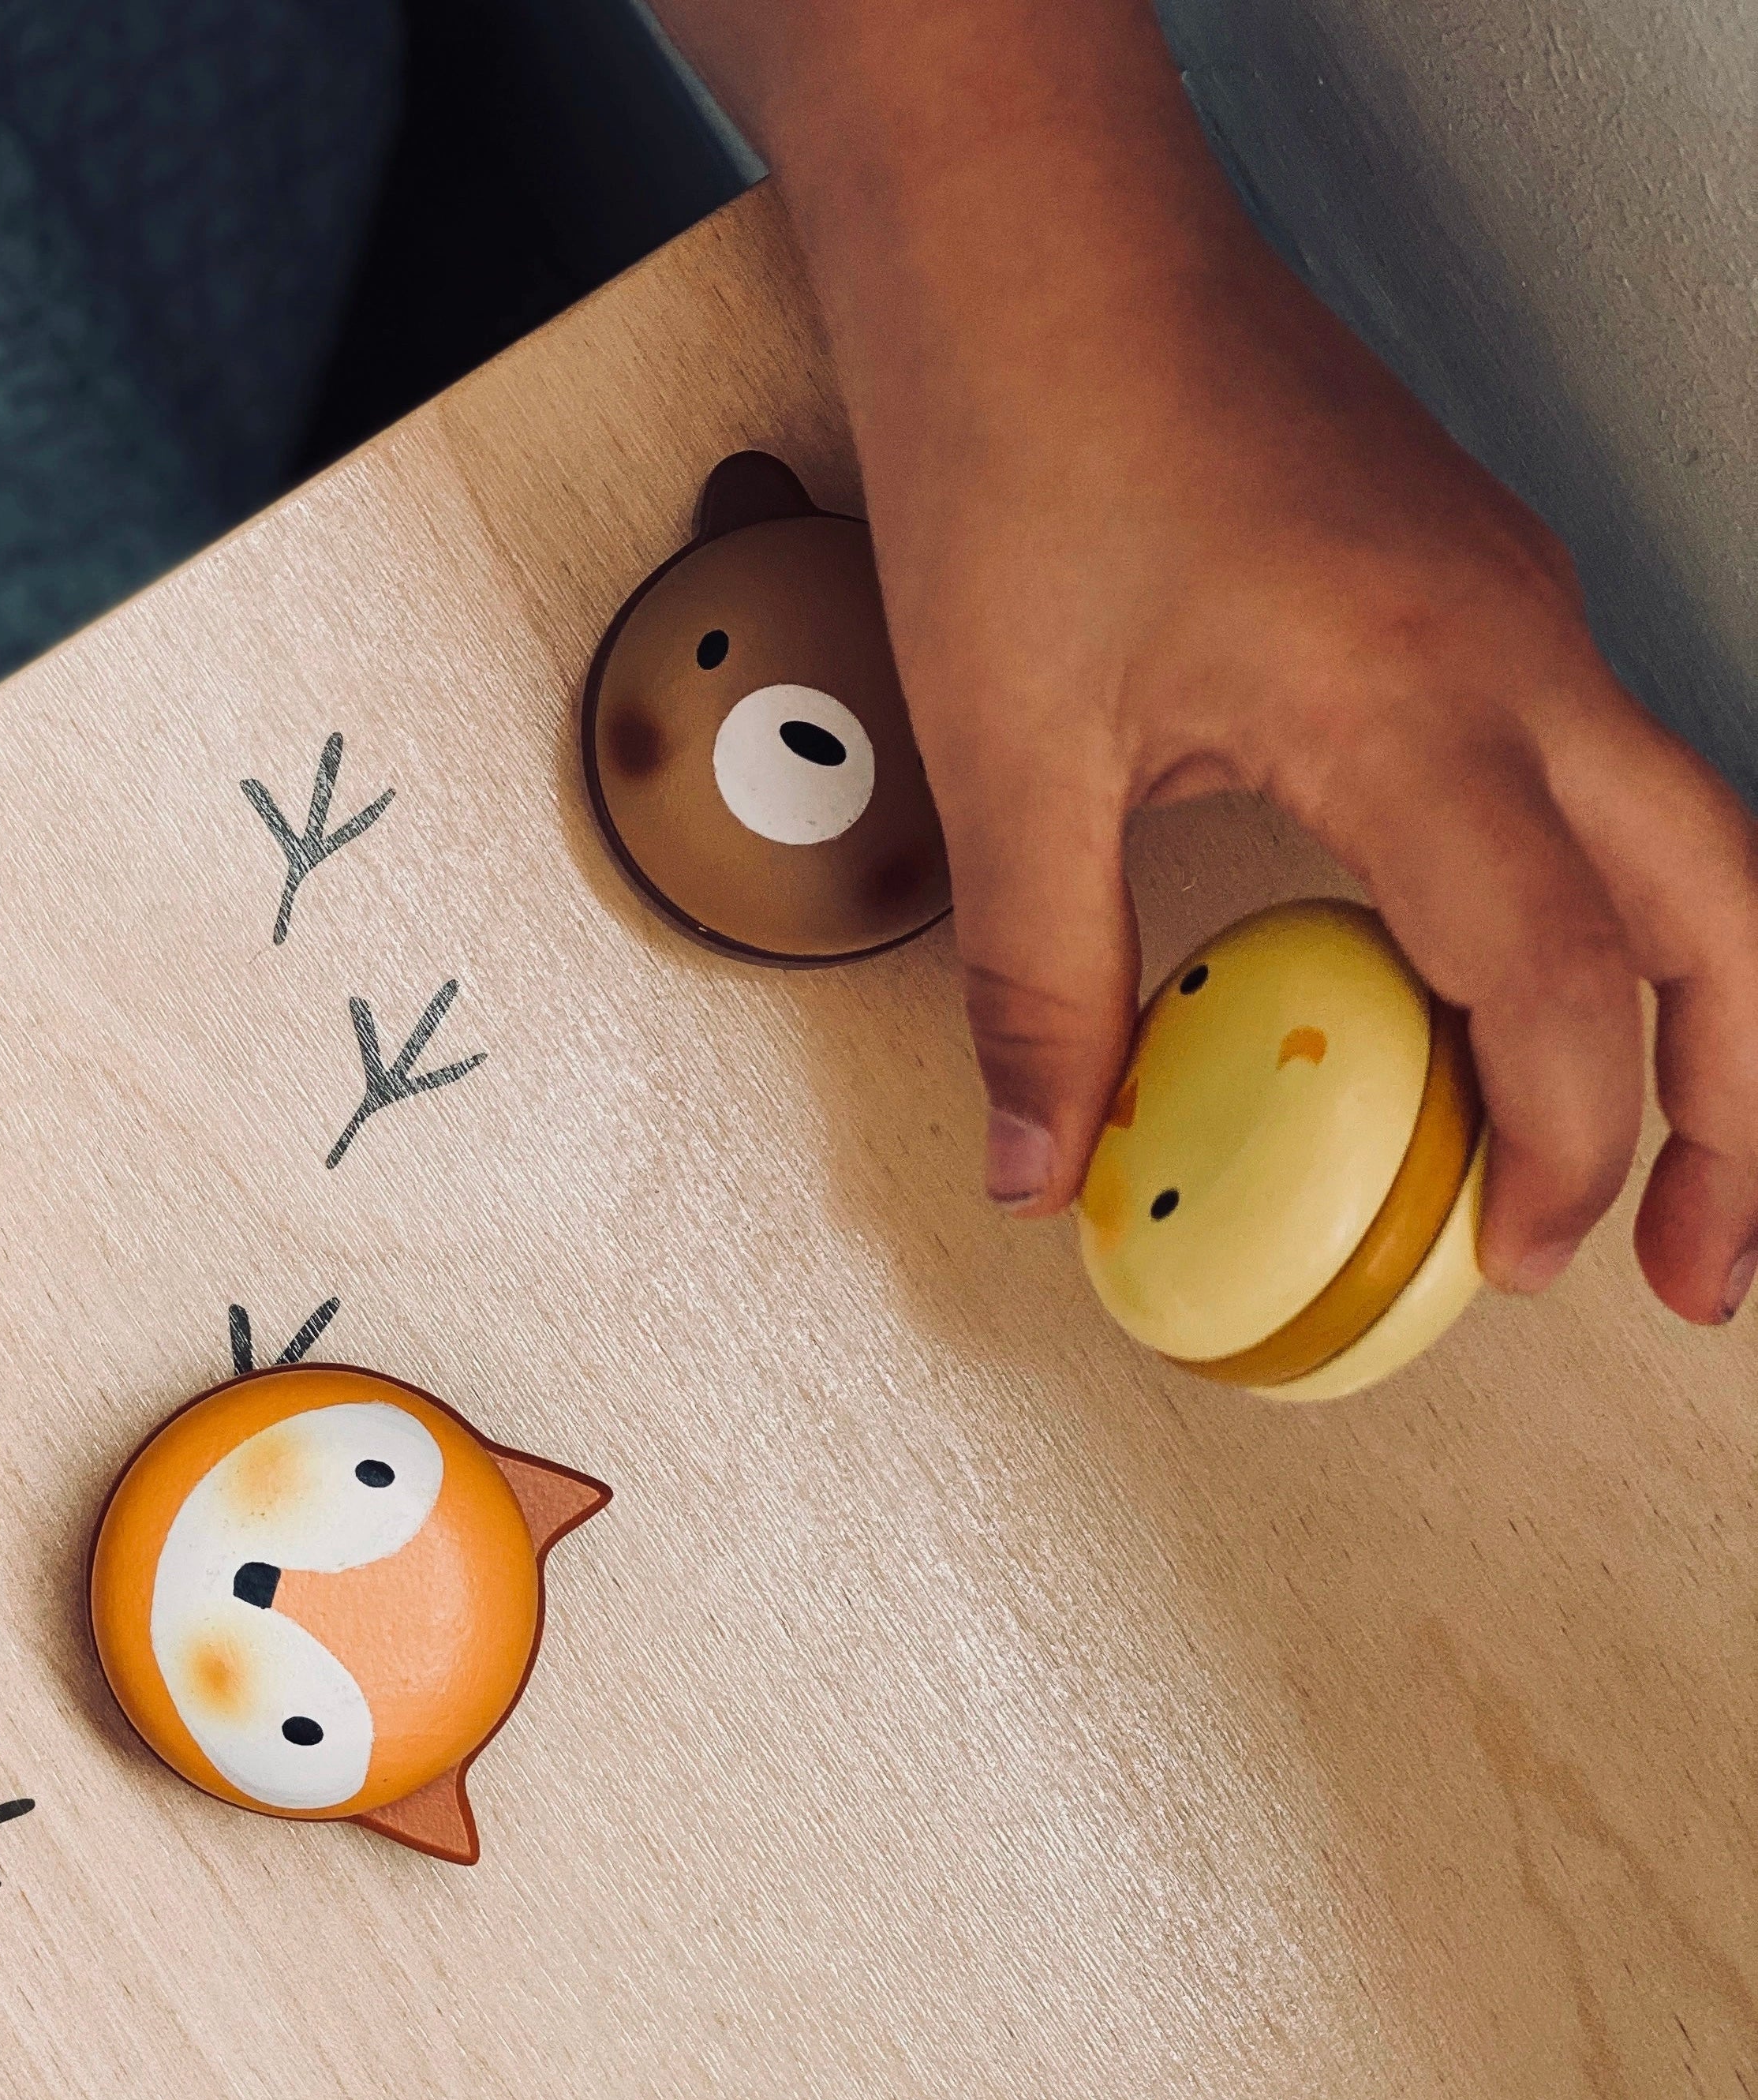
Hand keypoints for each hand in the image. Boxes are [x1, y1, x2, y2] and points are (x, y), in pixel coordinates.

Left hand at [657, 0, 1757, 1323]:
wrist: (1031, 242)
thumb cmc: (1026, 442)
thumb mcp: (1009, 754)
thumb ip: (1039, 982)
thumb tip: (1040, 1159)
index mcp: (1418, 701)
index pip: (1557, 981)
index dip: (1556, 1149)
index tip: (1507, 1261)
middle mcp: (1513, 648)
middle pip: (1720, 906)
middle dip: (1735, 1101)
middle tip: (1694, 1258)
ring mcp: (1507, 606)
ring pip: (1674, 835)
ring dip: (1677, 1004)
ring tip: (1633, 1148)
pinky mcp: (1463, 587)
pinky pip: (1582, 772)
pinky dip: (1580, 905)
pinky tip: (1496, 979)